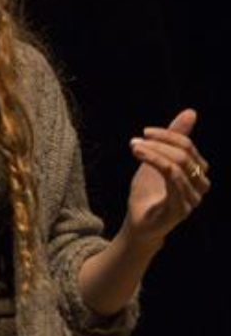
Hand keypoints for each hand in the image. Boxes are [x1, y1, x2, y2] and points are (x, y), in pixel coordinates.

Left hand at [126, 108, 211, 243]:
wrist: (139, 223)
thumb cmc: (149, 192)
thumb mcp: (157, 159)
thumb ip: (173, 138)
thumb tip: (191, 112)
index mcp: (198, 172)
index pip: (188, 146)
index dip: (167, 135)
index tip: (145, 132)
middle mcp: (201, 185)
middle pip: (185, 154)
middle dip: (159, 143)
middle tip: (137, 140)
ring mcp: (193, 198)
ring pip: (178, 165)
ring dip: (153, 152)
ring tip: (134, 147)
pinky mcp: (181, 208)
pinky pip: (172, 178)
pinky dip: (155, 162)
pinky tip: (140, 156)